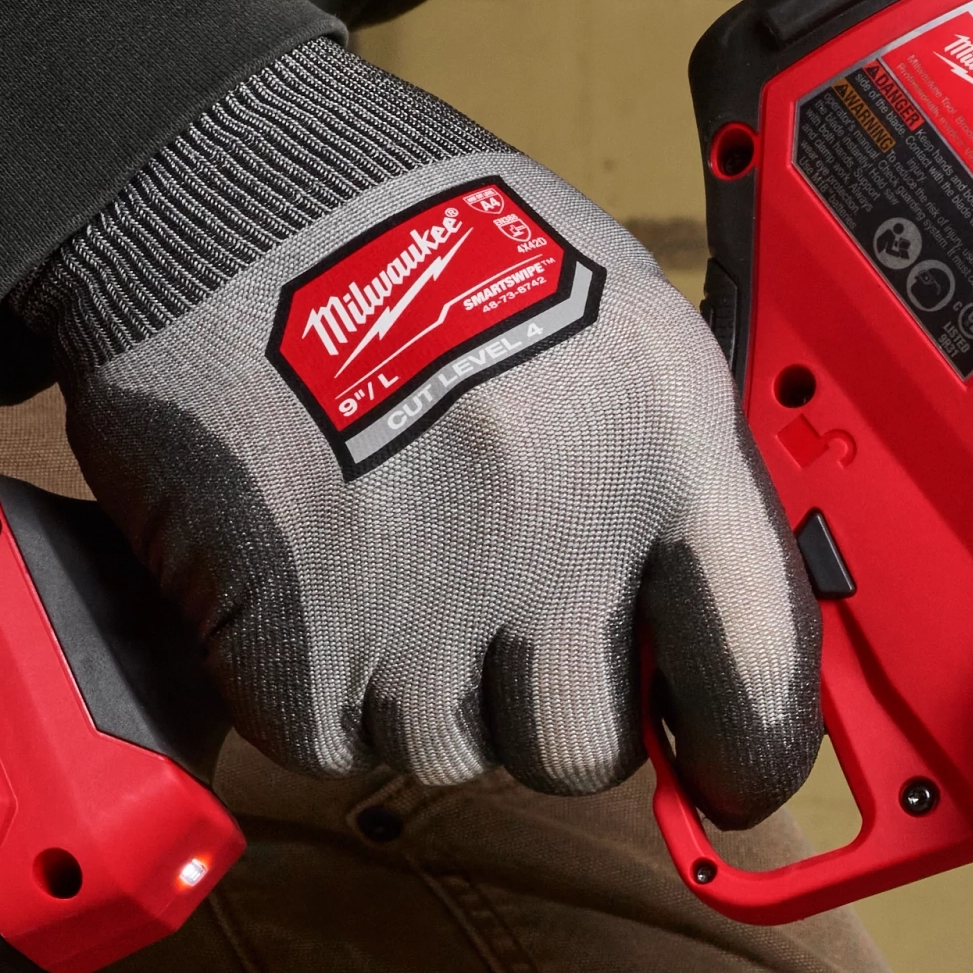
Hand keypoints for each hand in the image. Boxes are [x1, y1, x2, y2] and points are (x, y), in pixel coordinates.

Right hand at [16, 42, 818, 808]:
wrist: (216, 194)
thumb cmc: (429, 249)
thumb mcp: (619, 327)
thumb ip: (684, 489)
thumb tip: (720, 650)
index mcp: (663, 441)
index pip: (756, 672)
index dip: (750, 752)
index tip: (730, 777)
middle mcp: (556, 528)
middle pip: (587, 750)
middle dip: (550, 709)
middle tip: (499, 611)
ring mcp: (423, 593)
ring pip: (457, 756)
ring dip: (430, 693)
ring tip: (393, 556)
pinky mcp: (295, 640)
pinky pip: (338, 745)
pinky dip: (324, 689)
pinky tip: (319, 573)